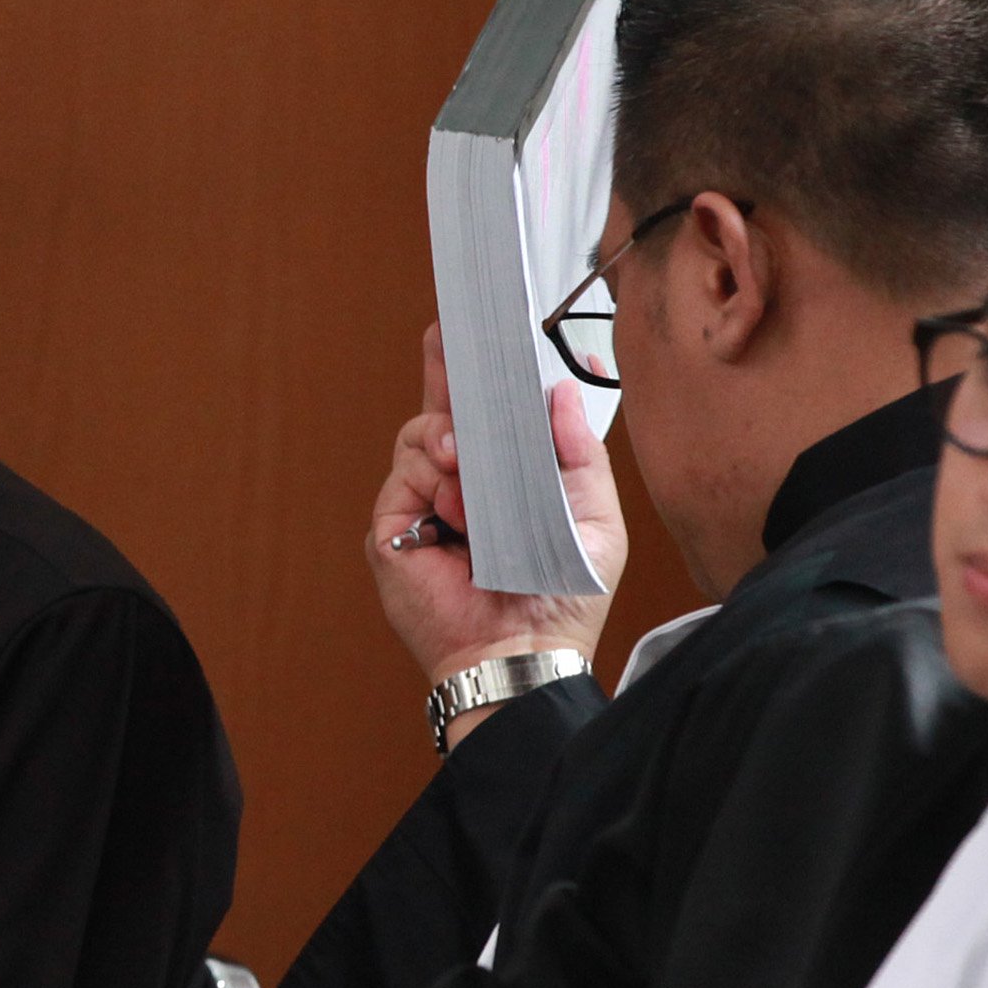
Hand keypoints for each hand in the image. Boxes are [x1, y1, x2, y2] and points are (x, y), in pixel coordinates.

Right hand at [369, 327, 625, 697]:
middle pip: (441, 413)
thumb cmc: (565, 600)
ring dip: (451, 442)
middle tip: (444, 336)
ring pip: (420, 435)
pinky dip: (433, 479)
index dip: (474, 377)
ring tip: (470, 470)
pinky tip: (458, 502)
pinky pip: (403, 474)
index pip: (483, 418)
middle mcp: (458, 489)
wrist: (527, 652)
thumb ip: (578, 454)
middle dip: (443, 373)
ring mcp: (422, 507)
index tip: (472, 336)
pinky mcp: (394, 531)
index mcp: (505, 483)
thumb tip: (559, 392)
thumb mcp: (594, 517)